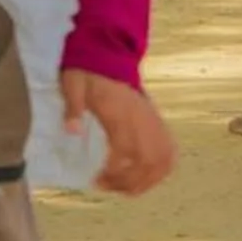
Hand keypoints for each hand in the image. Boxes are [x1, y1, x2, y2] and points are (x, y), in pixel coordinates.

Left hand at [60, 71, 176, 195]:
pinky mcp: (157, 120)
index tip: (95, 180)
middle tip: (107, 186)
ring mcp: (153, 121)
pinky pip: (169, 150)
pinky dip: (162, 168)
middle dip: (130, 182)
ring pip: (162, 159)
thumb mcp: (73, 85)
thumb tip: (72, 131)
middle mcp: (142, 120)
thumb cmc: (88, 72)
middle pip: (147, 162)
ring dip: (147, 180)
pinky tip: (147, 175)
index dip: (113, 174)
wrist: (107, 52)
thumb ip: (73, 108)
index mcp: (121, 113)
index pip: (125, 153)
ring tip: (127, 188)